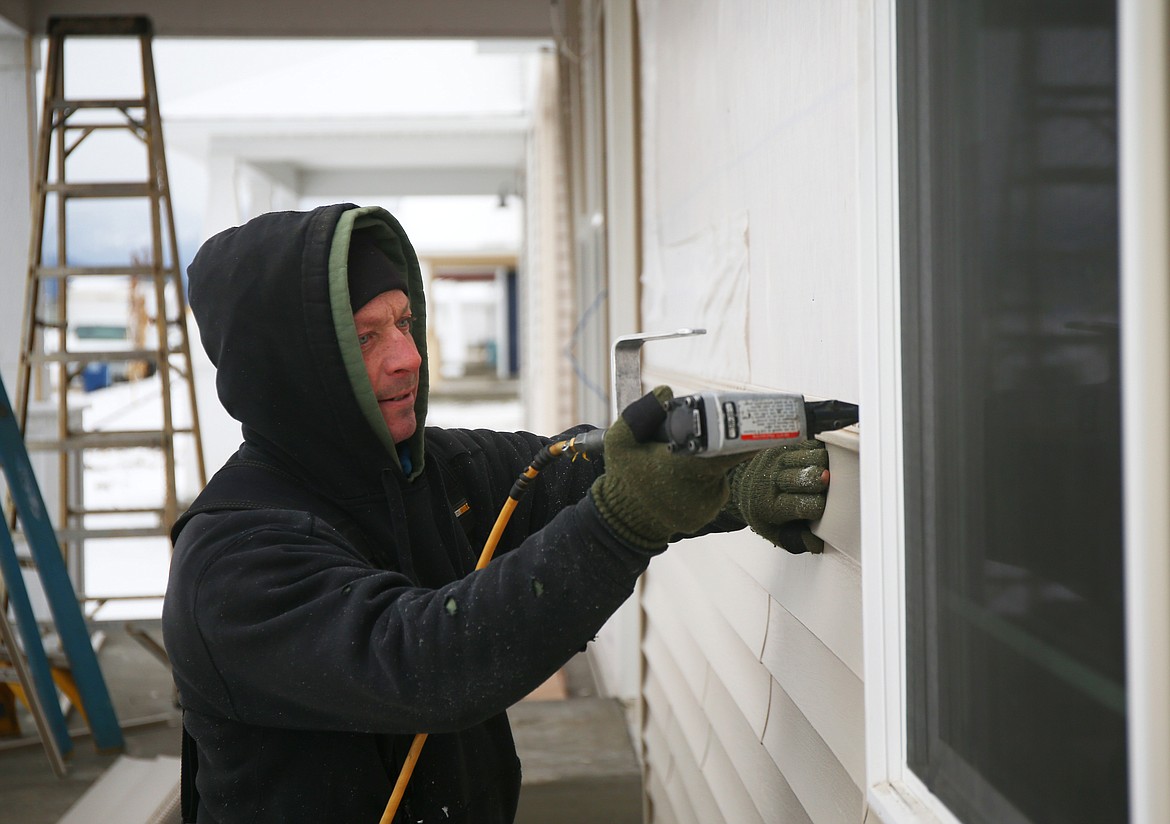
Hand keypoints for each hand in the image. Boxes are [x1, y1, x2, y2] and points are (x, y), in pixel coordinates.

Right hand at [591, 386, 750, 548]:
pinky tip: (679, 484)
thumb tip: (665, 390)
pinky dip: (702, 485)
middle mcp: (701, 487)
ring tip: (679, 466)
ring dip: (706, 465)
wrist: (623, 521)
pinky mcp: (705, 516)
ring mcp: (706, 505)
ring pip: (718, 474)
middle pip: (723, 457)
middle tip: (696, 442)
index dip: (737, 434)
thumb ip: (641, 413)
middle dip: (714, 446)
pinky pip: (712, 492)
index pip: (726, 446)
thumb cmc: (624, 478)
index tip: (745, 423)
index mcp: (685, 465)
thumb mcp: (620, 441)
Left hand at [724, 440, 829, 553]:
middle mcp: (771, 481)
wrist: (742, 486)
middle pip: (810, 478)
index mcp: (769, 507)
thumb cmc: (763, 510)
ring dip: (824, 466)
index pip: (806, 506)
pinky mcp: (781, 446)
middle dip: (824, 484)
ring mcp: (775, 460)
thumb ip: (796, 541)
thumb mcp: (774, 532)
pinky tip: (817, 462)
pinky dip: (818, 452)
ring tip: (822, 474)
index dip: (820, 507)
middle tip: (826, 488)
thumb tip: (817, 543)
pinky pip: (810, 444)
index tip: (821, 508)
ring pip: (813, 457)